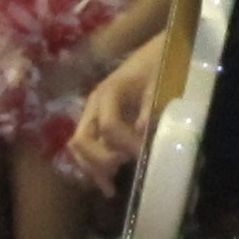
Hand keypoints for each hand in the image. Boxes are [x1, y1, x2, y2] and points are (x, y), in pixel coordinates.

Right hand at [71, 58, 164, 186]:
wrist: (153, 52)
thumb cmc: (156, 66)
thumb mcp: (159, 83)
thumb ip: (150, 107)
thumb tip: (141, 132)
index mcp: (108, 92)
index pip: (108, 126)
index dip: (124, 144)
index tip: (143, 154)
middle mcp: (94, 105)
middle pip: (82, 139)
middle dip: (100, 160)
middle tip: (121, 170)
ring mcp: (93, 114)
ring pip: (80, 146)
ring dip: (93, 167)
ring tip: (110, 186)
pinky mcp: (97, 122)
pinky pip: (87, 147)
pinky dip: (93, 166)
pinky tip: (107, 184)